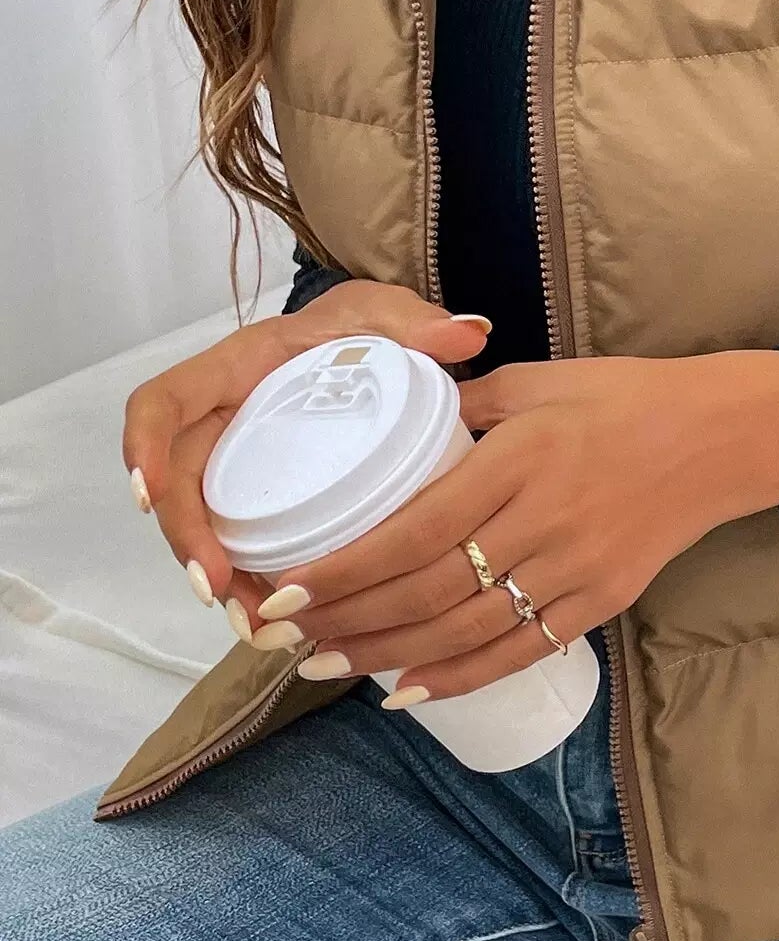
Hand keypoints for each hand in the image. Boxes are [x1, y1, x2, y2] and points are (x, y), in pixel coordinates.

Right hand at [121, 281, 491, 635]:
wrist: (366, 342)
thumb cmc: (361, 325)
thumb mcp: (385, 314)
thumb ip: (418, 322)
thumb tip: (470, 333)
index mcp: (236, 370)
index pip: (164, 403)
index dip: (145, 447)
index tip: (152, 497)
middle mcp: (223, 419)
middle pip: (179, 483)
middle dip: (187, 540)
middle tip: (221, 590)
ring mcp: (238, 462)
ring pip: (205, 524)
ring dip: (221, 578)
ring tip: (257, 626)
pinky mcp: (260, 495)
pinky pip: (240, 540)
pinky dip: (252, 583)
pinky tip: (277, 622)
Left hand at [248, 351, 778, 702]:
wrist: (722, 436)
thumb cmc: (624, 397)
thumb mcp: (539, 379)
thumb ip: (466, 404)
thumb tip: (397, 419)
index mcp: (522, 459)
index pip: (417, 528)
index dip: (348, 568)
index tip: (289, 589)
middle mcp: (544, 521)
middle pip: (430, 589)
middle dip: (351, 619)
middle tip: (286, 637)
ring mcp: (575, 570)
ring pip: (467, 630)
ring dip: (390, 655)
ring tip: (329, 665)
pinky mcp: (601, 601)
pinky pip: (521, 650)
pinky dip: (461, 677)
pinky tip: (409, 692)